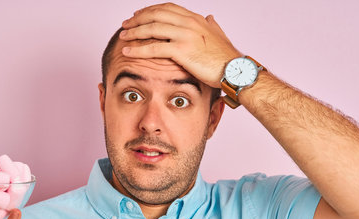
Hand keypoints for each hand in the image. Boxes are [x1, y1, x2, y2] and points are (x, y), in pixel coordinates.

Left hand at [120, 2, 241, 87]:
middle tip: (126, 25)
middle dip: (138, 19)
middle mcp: (189, 23)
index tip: (138, 15)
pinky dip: (138, 49)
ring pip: (152, 29)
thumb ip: (213, 26)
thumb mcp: (219, 36)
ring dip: (134, 32)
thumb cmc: (227, 58)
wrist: (235, 70)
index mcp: (196, 19)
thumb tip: (210, 18)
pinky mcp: (181, 50)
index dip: (150, 11)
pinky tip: (128, 51)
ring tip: (123, 37)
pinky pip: (154, 47)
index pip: (167, 8)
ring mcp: (185, 35)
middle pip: (156, 15)